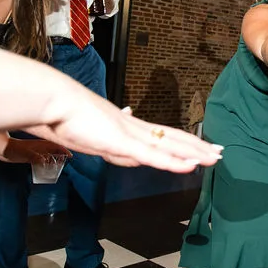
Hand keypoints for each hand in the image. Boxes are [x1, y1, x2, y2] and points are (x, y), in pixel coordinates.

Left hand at [2, 138, 71, 164]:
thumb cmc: (12, 149)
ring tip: (59, 164)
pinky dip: (47, 161)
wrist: (1, 149)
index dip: (64, 150)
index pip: (57, 146)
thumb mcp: (24, 154)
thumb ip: (34, 157)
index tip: (70, 156)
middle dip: (62, 154)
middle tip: (66, 161)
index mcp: (41, 145)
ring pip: (50, 153)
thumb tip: (43, 161)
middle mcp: (40, 147)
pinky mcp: (31, 155)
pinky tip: (47, 166)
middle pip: (55, 149)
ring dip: (55, 157)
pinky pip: (43, 157)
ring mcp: (36, 150)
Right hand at [29, 91, 223, 171]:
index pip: (158, 135)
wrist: (48, 100)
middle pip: (171, 138)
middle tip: (218, 152)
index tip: (196, 146)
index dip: (179, 142)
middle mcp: (131, 126)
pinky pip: (152, 155)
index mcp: (123, 125)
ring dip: (193, 153)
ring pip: (169, 145)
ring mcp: (128, 134)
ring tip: (215, 158)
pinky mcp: (121, 142)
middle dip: (195, 146)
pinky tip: (191, 166)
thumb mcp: (85, 134)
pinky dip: (173, 161)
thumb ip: (102, 142)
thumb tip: (117, 146)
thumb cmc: (58, 115)